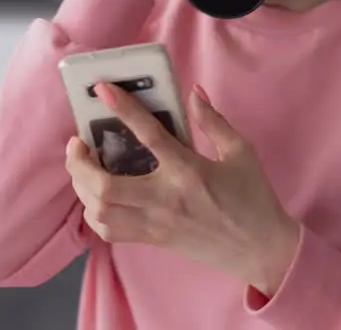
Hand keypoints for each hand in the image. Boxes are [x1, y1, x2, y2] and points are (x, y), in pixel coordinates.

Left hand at [64, 82, 300, 296]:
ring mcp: (156, 224)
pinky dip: (94, 213)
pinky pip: (110, 232)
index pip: (149, 135)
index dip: (123, 109)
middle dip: (80, 163)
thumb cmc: (253, 198)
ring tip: (84, 168)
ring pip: (100, 212)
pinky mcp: (153, 240)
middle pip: (105, 186)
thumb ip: (213, 121)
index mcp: (189, 171)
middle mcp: (166, 199)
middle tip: (78, 143)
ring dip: (82, 188)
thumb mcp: (241, 152)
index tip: (102, 89)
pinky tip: (97, 196)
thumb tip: (193, 92)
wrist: (262, 250)